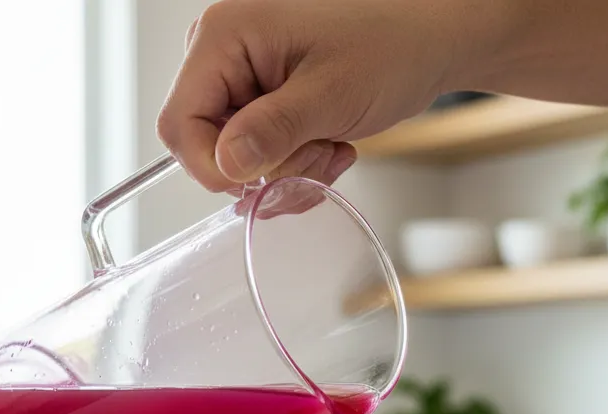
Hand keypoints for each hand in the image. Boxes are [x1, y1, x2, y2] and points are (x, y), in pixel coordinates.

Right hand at [156, 0, 466, 193]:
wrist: (428, 42)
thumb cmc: (389, 47)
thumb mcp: (330, 95)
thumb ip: (273, 130)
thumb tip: (226, 165)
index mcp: (224, 36)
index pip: (179, 124)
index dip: (212, 168)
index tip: (260, 183)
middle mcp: (222, 55)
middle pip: (207, 147)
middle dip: (262, 170)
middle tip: (314, 156)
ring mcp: (242, 81)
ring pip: (236, 161)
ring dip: (286, 172)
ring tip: (329, 147)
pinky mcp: (262, 103)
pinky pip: (259, 158)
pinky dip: (295, 167)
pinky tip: (328, 147)